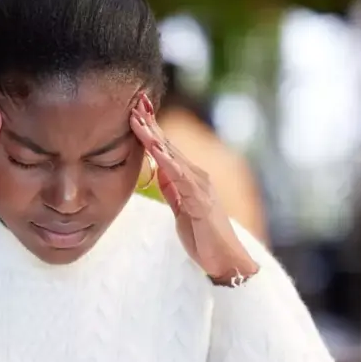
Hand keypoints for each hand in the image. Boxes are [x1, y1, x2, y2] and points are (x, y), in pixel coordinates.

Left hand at [130, 93, 258, 281]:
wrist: (225, 259)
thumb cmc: (203, 236)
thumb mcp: (181, 209)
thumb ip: (172, 189)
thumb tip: (159, 172)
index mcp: (188, 178)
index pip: (166, 150)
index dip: (151, 131)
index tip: (136, 113)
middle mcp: (196, 176)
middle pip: (168, 145)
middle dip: (151, 124)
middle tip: (135, 102)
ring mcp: (199, 186)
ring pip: (172, 156)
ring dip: (154, 137)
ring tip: (139, 119)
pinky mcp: (199, 200)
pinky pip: (180, 177)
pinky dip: (167, 161)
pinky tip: (155, 149)